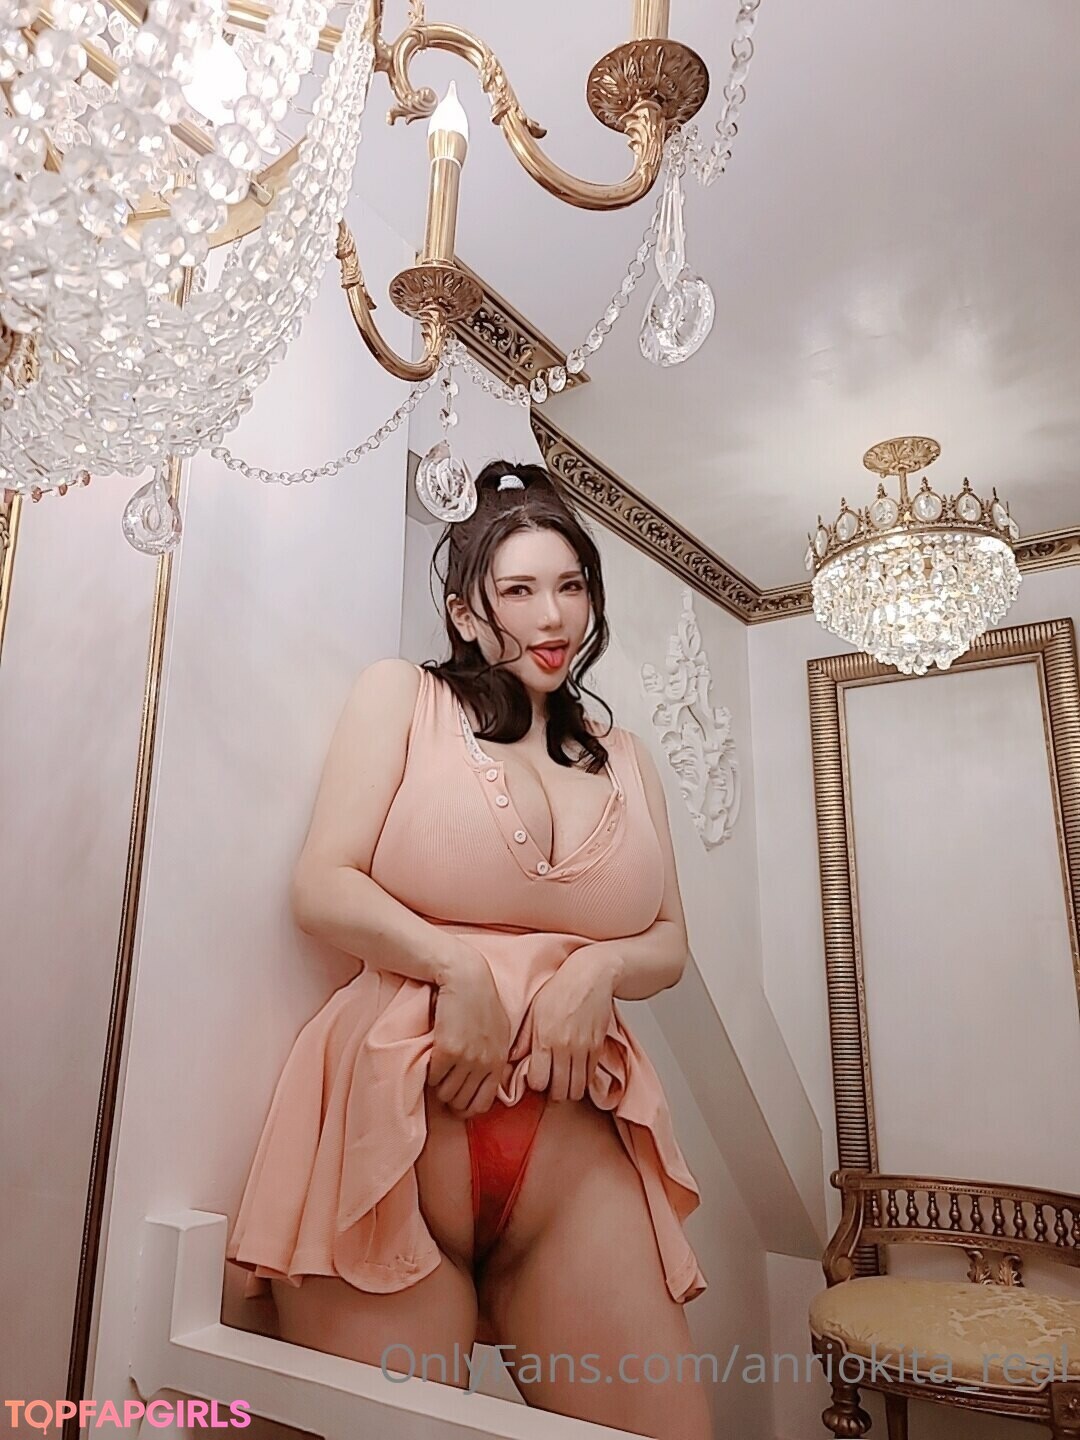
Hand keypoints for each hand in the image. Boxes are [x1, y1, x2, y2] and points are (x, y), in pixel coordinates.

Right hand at [427, 943, 513, 1117]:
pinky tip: (430, 1058)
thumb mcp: (498, 1029)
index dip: (465, 1108)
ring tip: (437, 1069)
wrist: (464, 976)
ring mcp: (468, 1058)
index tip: (455, 1100)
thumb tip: (484, 1081)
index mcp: (499, 1060)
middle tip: (442, 1083)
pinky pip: (433, 1078)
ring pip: (446, 1093)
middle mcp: (486, 1062)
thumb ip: (493, 1055)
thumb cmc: (478, 999)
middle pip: (461, 1102)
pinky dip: (428, 1074)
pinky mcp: (448, 1050)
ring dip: (437, 1086)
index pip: (482, 1104)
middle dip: (449, 1098)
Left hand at [508, 947, 616, 1101]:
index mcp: (544, 1038)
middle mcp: (564, 1047)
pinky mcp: (598, 1047)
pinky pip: (590, 1077)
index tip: (536, 1077)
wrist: (590, 976)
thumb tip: (511, 1059)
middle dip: (553, 1092)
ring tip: (563, 1079)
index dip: (536, 1084)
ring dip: (569, 1089)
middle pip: (560, 1091)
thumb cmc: (559, 989)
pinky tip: (576, 1069)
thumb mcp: (534, 1011)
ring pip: (578, 1089)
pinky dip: (583, 1079)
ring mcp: (584, 1049)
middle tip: (550, 1083)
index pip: (538, 1082)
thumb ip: (524, 1038)